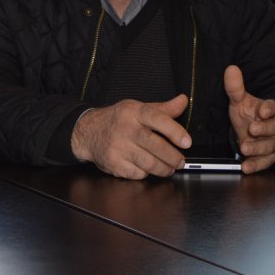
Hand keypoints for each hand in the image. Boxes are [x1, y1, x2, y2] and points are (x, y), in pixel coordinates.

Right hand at [70, 94, 189, 178]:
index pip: (157, 118)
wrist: (88, 131)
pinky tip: (146, 168)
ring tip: (169, 168)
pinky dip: (145, 173)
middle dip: (173, 157)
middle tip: (180, 161)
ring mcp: (118, 146)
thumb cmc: (118, 120)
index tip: (186, 142)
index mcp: (133, 111)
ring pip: (148, 163)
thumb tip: (183, 101)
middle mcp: (125, 128)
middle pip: (155, 145)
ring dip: (163, 169)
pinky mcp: (113, 162)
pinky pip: (137, 173)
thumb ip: (163, 108)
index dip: (174, 131)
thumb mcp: (137, 109)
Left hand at [225, 65, 274, 173]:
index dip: (268, 109)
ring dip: (257, 148)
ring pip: (269, 146)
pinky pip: (264, 162)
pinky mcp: (267, 157)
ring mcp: (271, 143)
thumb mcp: (239, 101)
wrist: (252, 132)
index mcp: (268, 110)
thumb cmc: (248, 115)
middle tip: (251, 129)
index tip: (262, 110)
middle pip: (273, 128)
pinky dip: (256, 165)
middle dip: (263, 129)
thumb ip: (235, 87)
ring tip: (245, 148)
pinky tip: (246, 167)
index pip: (273, 107)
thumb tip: (231, 69)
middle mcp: (273, 127)